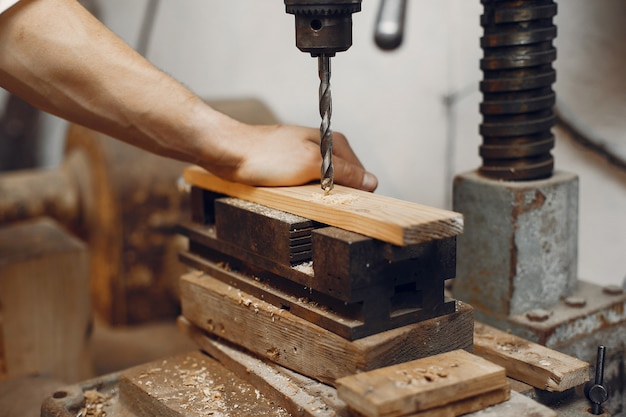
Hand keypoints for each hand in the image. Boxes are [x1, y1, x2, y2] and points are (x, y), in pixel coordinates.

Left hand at [196, 117, 377, 191]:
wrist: (229, 152)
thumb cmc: (265, 155)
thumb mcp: (311, 164)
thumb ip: (343, 172)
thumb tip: (371, 181)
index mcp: (333, 141)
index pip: (360, 173)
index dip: (355, 191)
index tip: (345, 204)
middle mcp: (323, 147)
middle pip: (343, 179)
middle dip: (335, 192)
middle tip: (318, 200)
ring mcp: (306, 156)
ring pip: (325, 183)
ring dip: (318, 195)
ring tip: (303, 197)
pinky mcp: (291, 167)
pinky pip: (307, 185)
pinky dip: (303, 193)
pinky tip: (293, 195)